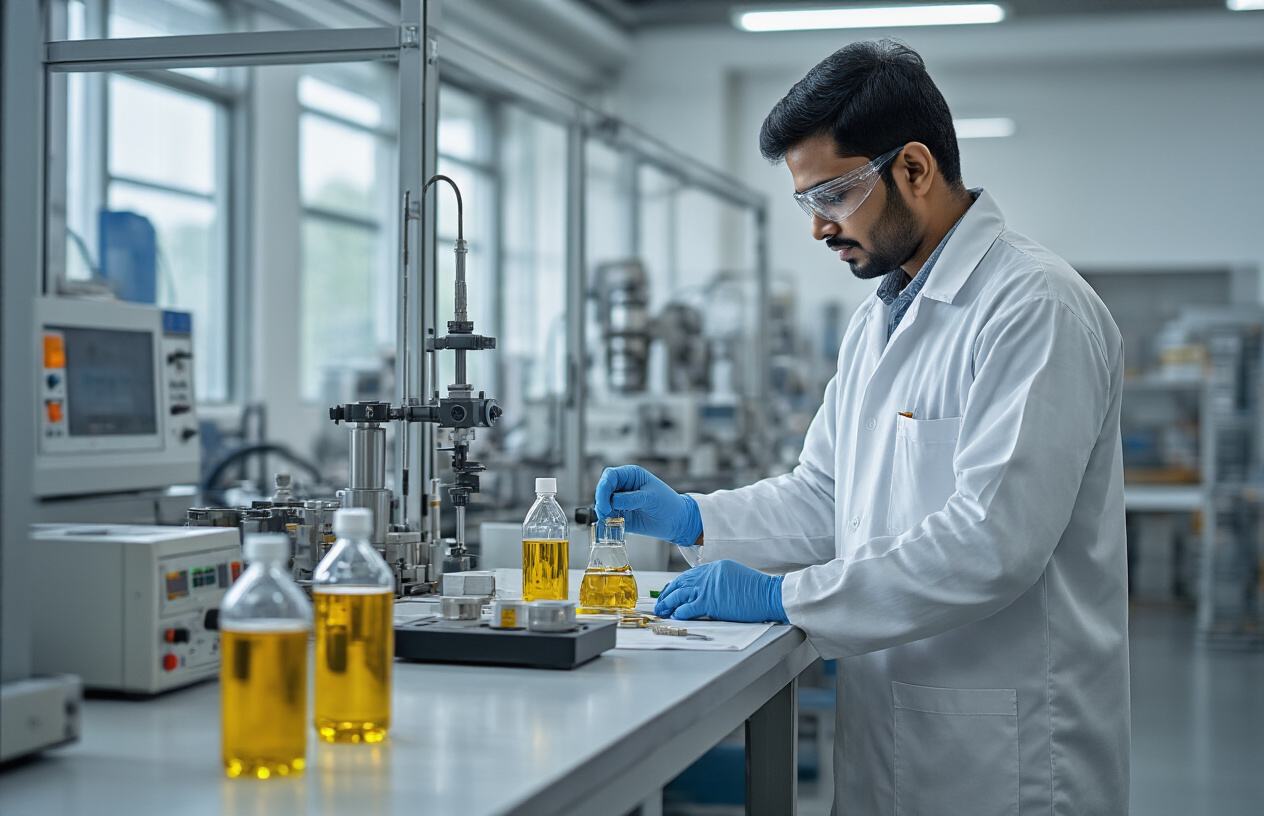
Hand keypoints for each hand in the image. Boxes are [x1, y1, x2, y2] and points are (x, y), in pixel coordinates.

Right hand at [594, 465, 702, 546]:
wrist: (676, 521)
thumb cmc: (668, 503)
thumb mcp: (651, 497)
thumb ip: (632, 499)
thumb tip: (613, 501)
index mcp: (631, 475)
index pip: (610, 476)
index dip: (604, 487)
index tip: (606, 501)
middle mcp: (623, 486)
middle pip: (603, 489)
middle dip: (601, 500)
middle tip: (605, 512)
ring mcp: (621, 501)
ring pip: (603, 503)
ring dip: (603, 511)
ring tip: (610, 519)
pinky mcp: (621, 515)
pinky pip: (608, 516)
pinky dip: (607, 520)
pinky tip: (613, 524)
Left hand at [654, 560, 787, 622]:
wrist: (770, 595)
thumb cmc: (758, 590)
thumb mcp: (735, 577)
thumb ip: (718, 581)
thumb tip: (706, 591)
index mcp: (715, 567)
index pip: (689, 575)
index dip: (676, 585)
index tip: (669, 591)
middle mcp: (708, 575)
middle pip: (680, 583)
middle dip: (667, 594)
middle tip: (660, 602)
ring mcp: (708, 588)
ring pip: (680, 595)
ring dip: (668, 603)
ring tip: (662, 610)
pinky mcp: (710, 603)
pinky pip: (688, 608)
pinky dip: (679, 612)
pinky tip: (675, 616)